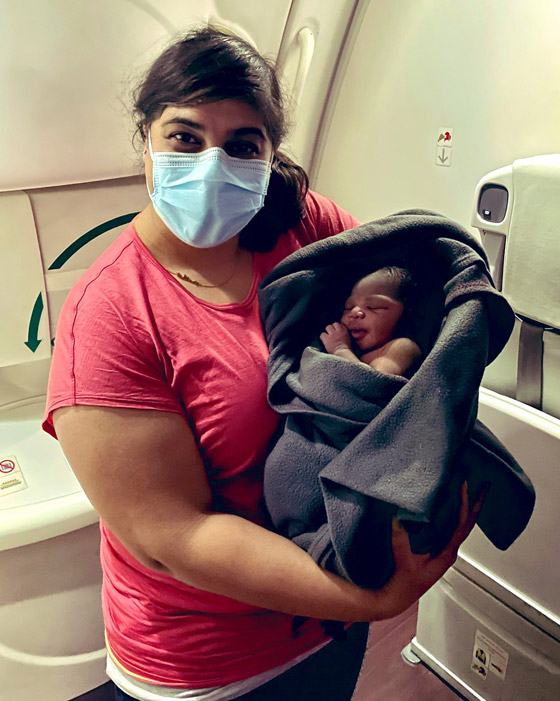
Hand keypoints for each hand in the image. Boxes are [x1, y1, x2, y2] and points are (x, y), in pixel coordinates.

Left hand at [320, 322, 351, 353]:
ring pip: (328, 327)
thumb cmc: (347, 350)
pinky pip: (322, 334)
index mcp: (345, 331)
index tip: (337, 331)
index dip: (337, 328)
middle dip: (332, 328)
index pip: (340, 324)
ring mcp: (332, 334)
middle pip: (334, 324)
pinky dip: (322, 337)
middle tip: (332, 333)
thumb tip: (341, 335)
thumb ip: (344, 335)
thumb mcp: (348, 340)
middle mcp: (338, 331)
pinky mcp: (327, 339)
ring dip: (328, 331)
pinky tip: (324, 341)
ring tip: (328, 336)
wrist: (343, 354)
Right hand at [380, 482, 486, 617]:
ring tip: (473, 490)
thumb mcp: (404, 563)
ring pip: (462, 524)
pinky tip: (453, 503)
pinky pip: (452, 526)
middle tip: (484, 486)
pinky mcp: (437, 547)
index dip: (464, 506)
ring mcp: (445, 549)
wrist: (399, 597)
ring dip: (468, 507)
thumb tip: (398, 520)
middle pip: (468, 523)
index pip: (461, 526)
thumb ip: (401, 543)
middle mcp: (450, 551)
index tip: (465, 488)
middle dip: (476, 504)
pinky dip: (456, 512)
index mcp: (447, 555)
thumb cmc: (405, 584)